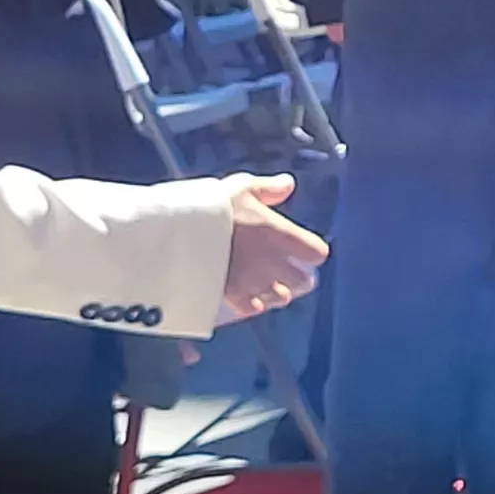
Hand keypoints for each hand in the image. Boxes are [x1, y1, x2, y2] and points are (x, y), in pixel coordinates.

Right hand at [221, 174, 329, 320]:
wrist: (177, 235)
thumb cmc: (212, 208)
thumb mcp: (242, 187)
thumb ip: (269, 188)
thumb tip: (289, 185)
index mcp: (281, 236)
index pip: (317, 253)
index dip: (311, 250)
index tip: (301, 245)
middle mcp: (274, 264)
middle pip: (303, 280)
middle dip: (297, 274)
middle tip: (284, 266)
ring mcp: (255, 283)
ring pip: (281, 297)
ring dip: (277, 290)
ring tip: (265, 280)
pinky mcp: (234, 298)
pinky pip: (254, 308)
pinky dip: (253, 303)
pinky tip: (246, 293)